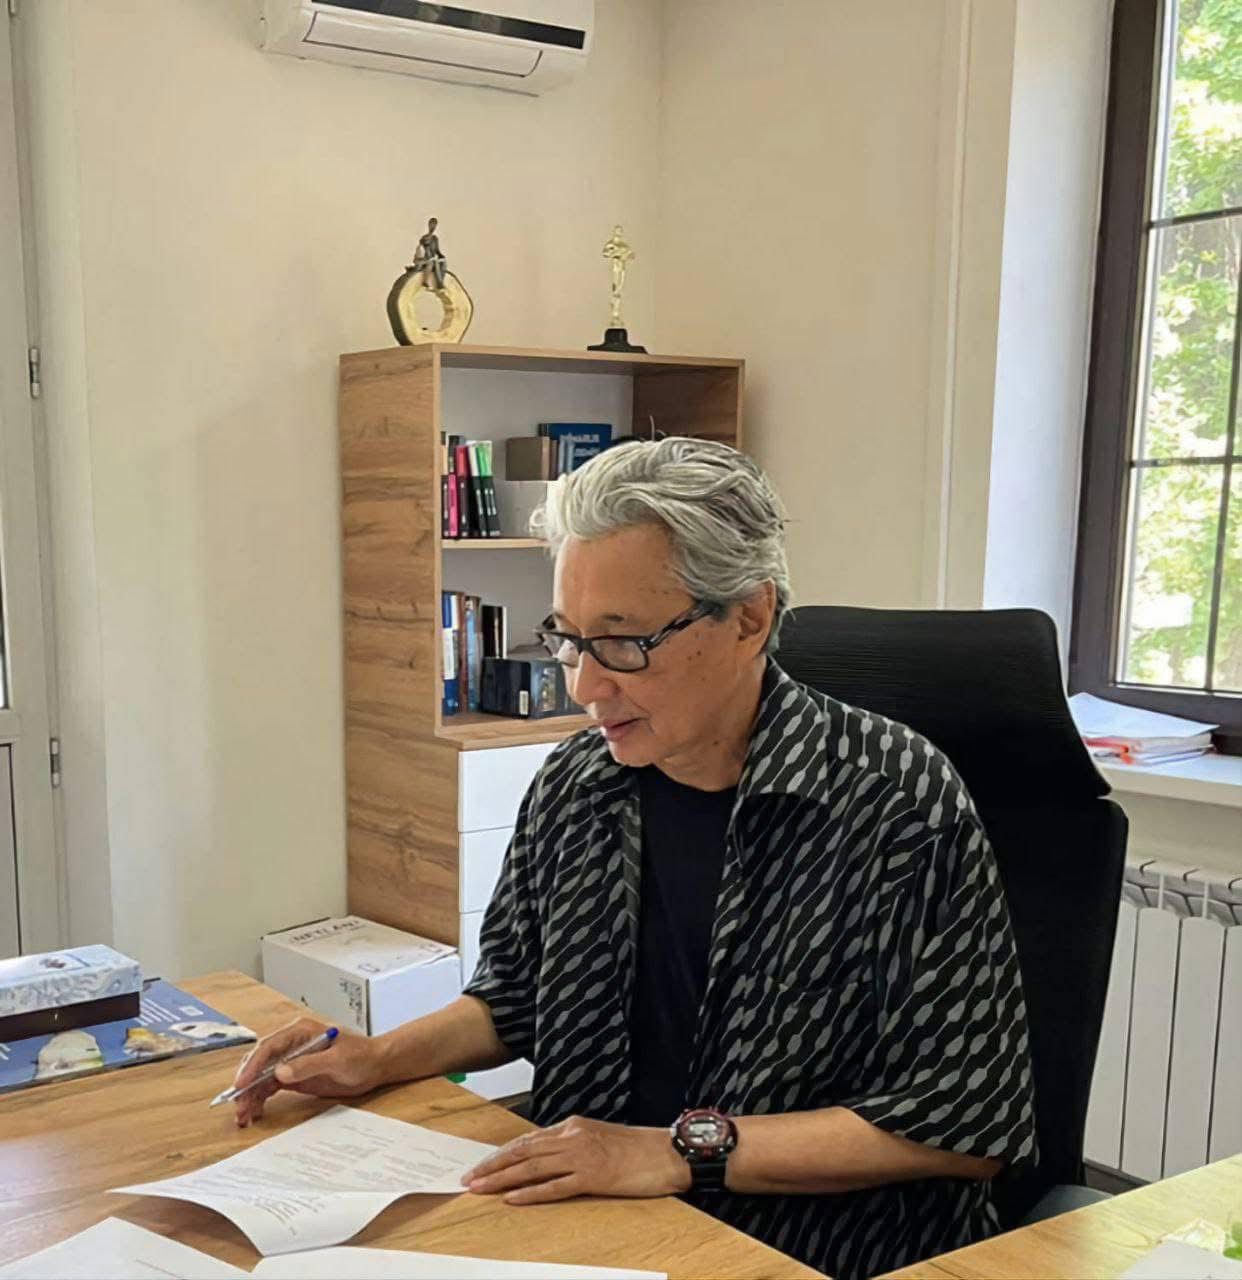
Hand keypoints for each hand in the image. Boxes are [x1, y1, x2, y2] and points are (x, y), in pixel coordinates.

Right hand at [231, 1016, 386, 1126]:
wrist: (376, 1065)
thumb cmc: (361, 1055)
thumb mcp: (338, 1060)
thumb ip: (309, 1064)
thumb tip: (280, 1072)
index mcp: (300, 1031)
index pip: (269, 1046)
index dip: (252, 1065)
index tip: (241, 1084)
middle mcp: (291, 1044)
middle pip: (260, 1062)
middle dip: (246, 1083)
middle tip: (238, 1105)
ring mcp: (291, 1060)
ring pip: (261, 1077)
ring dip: (250, 1095)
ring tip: (243, 1116)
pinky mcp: (294, 1076)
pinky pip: (270, 1086)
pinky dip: (260, 1099)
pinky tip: (254, 1112)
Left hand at [462, 1115, 691, 1204]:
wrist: (667, 1152)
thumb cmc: (636, 1148)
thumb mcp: (598, 1138)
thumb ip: (573, 1145)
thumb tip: (546, 1159)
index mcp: (573, 1126)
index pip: (528, 1140)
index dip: (502, 1154)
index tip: (481, 1165)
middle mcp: (573, 1136)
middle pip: (523, 1152)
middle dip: (493, 1166)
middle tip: (469, 1178)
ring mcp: (582, 1156)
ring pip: (533, 1167)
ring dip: (503, 1178)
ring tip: (480, 1188)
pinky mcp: (593, 1176)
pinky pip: (555, 1186)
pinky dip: (531, 1193)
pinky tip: (513, 1199)